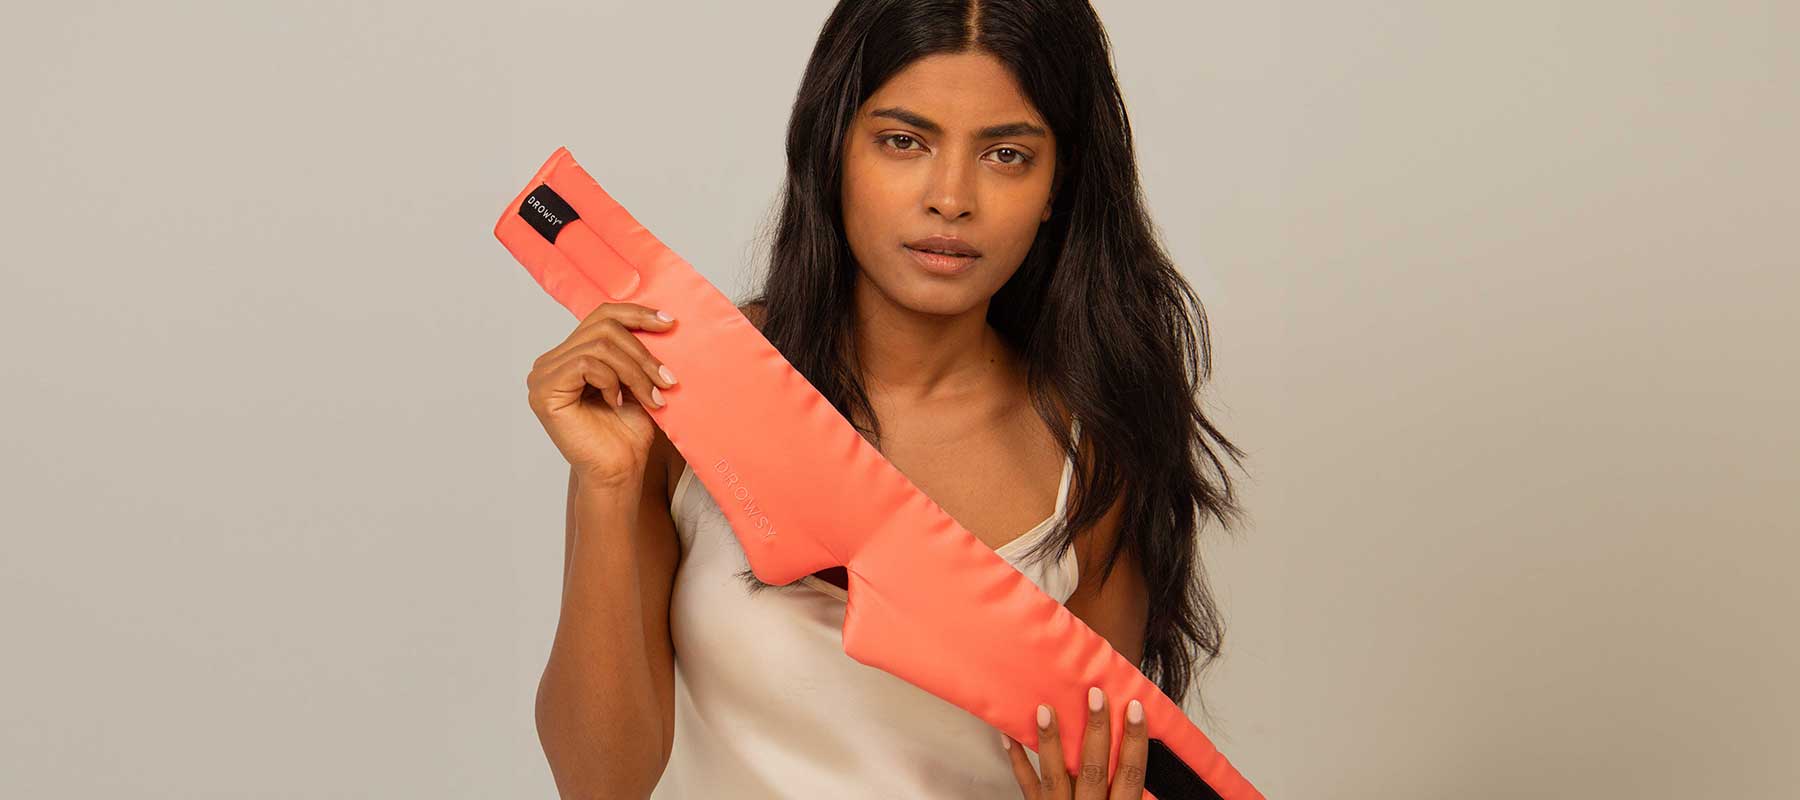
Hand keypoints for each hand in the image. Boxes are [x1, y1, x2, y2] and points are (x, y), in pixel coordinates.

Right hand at [524, 301, 678, 485]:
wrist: (620, 472)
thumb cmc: (627, 434)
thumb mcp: (636, 381)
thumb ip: (635, 350)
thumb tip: (660, 318)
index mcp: (570, 355)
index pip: (601, 316)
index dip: (635, 313)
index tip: (668, 323)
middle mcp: (551, 362)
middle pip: (603, 327)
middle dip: (642, 352)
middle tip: (666, 379)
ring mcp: (543, 375)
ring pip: (599, 345)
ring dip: (634, 370)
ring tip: (654, 396)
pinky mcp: (545, 390)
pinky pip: (586, 363)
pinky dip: (611, 381)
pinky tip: (618, 403)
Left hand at [998, 688, 1147, 798]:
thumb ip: (1137, 799)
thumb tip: (1145, 772)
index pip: (1129, 775)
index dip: (1134, 742)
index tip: (1136, 710)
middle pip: (1092, 769)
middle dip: (1095, 731)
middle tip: (1095, 695)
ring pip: (1054, 776)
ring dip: (1050, 742)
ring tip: (1044, 709)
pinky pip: (1026, 788)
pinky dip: (1016, 763)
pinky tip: (1008, 737)